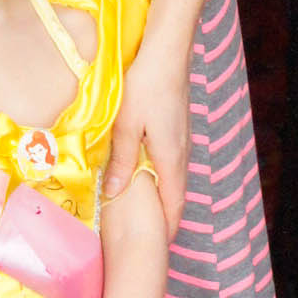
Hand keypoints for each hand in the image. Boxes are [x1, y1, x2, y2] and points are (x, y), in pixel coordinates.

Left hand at [104, 40, 190, 237]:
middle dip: (165, 215)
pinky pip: (172, 160)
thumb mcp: (127, 125)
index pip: (174, 204)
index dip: (167, 227)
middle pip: (176, 193)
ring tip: (145, 209)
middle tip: (148, 233)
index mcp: (171, 158)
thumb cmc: (146, 86)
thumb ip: (122, 160)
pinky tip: (146, 170)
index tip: (157, 247)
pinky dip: (162, 174)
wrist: (167, 51)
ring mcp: (182, 137)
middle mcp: (182, 152)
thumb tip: (115, 194)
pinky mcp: (177, 125)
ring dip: (163, 194)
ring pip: (175, 175)